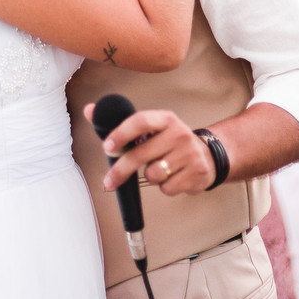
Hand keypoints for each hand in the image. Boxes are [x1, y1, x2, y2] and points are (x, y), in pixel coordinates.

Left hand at [83, 103, 215, 195]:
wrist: (209, 156)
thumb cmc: (170, 142)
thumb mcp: (151, 128)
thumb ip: (120, 121)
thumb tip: (89, 110)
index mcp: (165, 119)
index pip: (140, 121)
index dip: (121, 134)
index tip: (106, 148)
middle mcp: (179, 133)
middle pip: (141, 154)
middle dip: (121, 170)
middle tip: (108, 181)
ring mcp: (190, 154)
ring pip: (153, 174)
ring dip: (150, 177)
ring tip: (159, 169)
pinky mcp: (197, 174)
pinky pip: (167, 188)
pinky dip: (164, 187)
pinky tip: (173, 177)